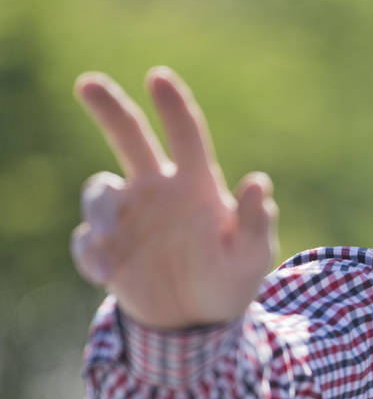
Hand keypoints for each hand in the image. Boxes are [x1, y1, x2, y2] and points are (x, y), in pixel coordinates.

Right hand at [71, 67, 277, 329]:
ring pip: (99, 191)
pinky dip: (89, 253)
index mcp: (196, 184)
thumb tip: (260, 182)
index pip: (186, 134)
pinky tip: (105, 275)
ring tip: (109, 238)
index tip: (158, 77)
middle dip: (109, 108)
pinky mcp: (107, 249)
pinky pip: (86, 241)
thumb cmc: (232, 278)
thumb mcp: (252, 255)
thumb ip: (255, 222)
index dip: (173, 106)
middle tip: (87, 83)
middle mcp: (158, 190)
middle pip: (129, 137)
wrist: (199, 321)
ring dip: (99, 210)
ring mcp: (129, 217)